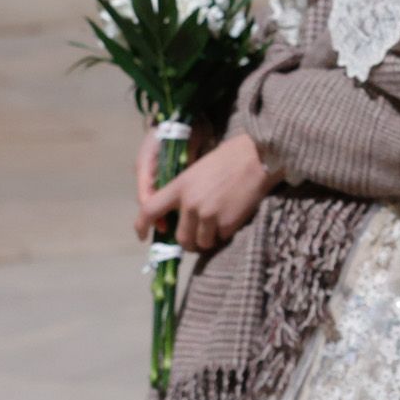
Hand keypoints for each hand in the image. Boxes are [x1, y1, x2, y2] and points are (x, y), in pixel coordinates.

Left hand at [136, 133, 279, 252]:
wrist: (258, 157)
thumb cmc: (228, 158)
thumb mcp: (197, 170)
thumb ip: (184, 192)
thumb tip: (178, 215)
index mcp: (180, 187)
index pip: (149, 210)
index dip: (141, 226)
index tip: (144, 236)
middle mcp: (190, 204)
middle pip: (180, 237)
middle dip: (189, 241)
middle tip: (198, 237)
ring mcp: (209, 215)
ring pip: (201, 243)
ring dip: (209, 239)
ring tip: (218, 227)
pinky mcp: (227, 223)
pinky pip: (221, 238)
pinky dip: (225, 234)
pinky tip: (233, 218)